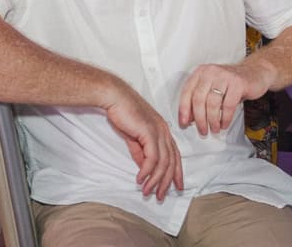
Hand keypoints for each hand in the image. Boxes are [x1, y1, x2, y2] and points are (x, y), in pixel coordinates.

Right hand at [99, 84, 183, 201]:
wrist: (114, 96)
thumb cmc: (122, 112)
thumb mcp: (133, 136)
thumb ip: (140, 151)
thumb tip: (144, 167)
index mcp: (162, 130)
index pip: (174, 155)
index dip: (176, 172)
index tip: (176, 186)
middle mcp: (164, 131)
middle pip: (171, 161)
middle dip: (167, 181)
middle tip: (161, 195)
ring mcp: (158, 131)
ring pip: (163, 162)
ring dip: (156, 180)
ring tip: (148, 191)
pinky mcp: (149, 132)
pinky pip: (152, 158)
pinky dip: (147, 171)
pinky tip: (141, 178)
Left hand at [178, 61, 271, 136]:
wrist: (255, 72)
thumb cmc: (231, 83)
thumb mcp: (212, 88)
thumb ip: (200, 100)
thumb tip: (189, 119)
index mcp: (200, 72)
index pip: (186, 92)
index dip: (184, 110)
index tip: (183, 123)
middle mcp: (210, 72)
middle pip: (198, 99)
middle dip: (199, 119)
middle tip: (202, 131)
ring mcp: (224, 76)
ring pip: (212, 103)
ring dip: (212, 120)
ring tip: (214, 129)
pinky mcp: (238, 83)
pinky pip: (228, 105)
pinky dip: (225, 118)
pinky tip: (224, 124)